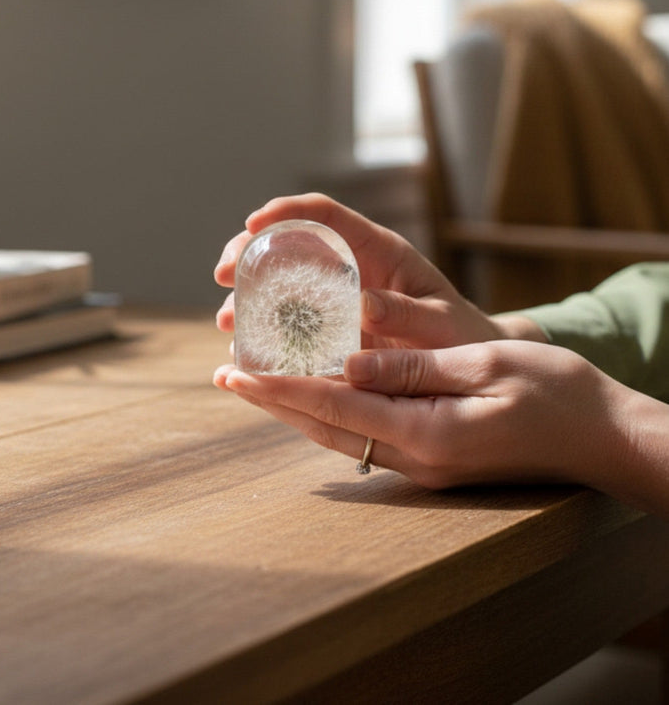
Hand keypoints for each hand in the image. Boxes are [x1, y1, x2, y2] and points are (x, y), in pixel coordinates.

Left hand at [214, 340, 628, 492]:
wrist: (602, 439)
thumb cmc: (556, 393)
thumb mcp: (488, 366)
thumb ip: (414, 367)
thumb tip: (350, 361)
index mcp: (428, 433)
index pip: (335, 405)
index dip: (281, 387)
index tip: (236, 371)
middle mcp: (416, 458)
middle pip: (325, 426)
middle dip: (271, 401)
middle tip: (226, 375)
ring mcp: (423, 466)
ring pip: (339, 435)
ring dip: (293, 409)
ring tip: (253, 383)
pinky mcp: (431, 460)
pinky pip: (363, 437)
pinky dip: (329, 414)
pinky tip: (312, 395)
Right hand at [215, 194, 543, 349]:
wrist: (468, 371)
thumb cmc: (461, 339)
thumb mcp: (442, 325)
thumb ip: (408, 313)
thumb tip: (363, 305)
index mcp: (378, 250)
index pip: (324, 214)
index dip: (286, 210)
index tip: (253, 223)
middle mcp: (350, 267)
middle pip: (288, 243)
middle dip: (249, 252)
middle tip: (222, 275)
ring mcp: (335, 298)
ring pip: (280, 282)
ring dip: (248, 297)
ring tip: (228, 321)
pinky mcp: (328, 329)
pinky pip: (288, 321)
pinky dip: (262, 330)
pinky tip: (245, 348)